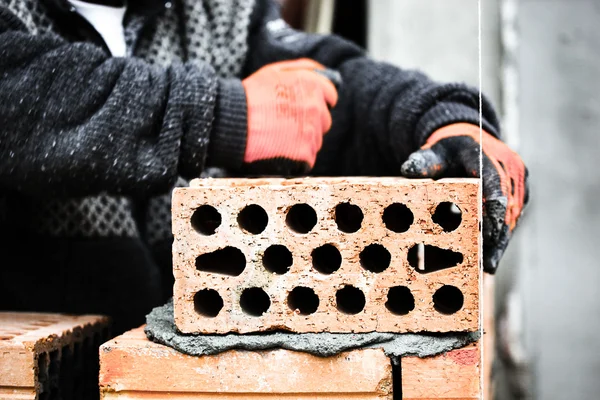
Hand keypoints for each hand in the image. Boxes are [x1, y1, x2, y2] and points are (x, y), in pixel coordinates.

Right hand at [242, 59, 337, 174]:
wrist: (232, 123)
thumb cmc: (250, 96)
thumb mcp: (275, 71)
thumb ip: (304, 68)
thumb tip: (325, 73)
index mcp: (312, 86)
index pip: (330, 96)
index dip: (317, 102)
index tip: (302, 108)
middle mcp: (317, 108)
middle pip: (324, 120)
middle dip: (309, 122)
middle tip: (285, 123)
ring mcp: (312, 132)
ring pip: (316, 140)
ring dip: (302, 140)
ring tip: (278, 136)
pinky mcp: (305, 154)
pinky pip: (308, 158)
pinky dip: (297, 157)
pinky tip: (280, 150)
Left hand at [400, 123, 528, 272]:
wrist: (467, 141)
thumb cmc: (447, 150)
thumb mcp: (432, 153)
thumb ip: (422, 162)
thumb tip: (407, 170)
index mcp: (487, 156)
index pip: (495, 185)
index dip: (493, 211)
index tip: (488, 235)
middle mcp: (509, 168)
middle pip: (508, 207)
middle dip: (497, 237)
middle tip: (486, 264)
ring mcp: (518, 181)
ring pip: (513, 216)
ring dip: (501, 241)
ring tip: (488, 267)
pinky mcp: (520, 192)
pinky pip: (513, 217)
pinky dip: (501, 237)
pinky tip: (490, 257)